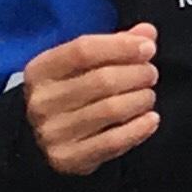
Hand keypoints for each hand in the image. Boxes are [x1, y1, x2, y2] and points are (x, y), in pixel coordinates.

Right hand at [22, 26, 158, 175]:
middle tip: (151, 74)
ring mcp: (51, 132)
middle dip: (137, 74)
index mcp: (40, 70)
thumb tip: (147, 33)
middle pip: (102, 80)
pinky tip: (151, 119)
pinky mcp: (67, 158)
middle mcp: (41, 101)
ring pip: (111, 109)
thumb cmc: (72, 92)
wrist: (47, 139)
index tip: (148, 48)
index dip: (122, 46)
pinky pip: (113, 142)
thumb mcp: (84, 64)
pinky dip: (139, 129)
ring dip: (141, 99)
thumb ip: (116, 45)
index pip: (83, 49)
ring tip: (147, 96)